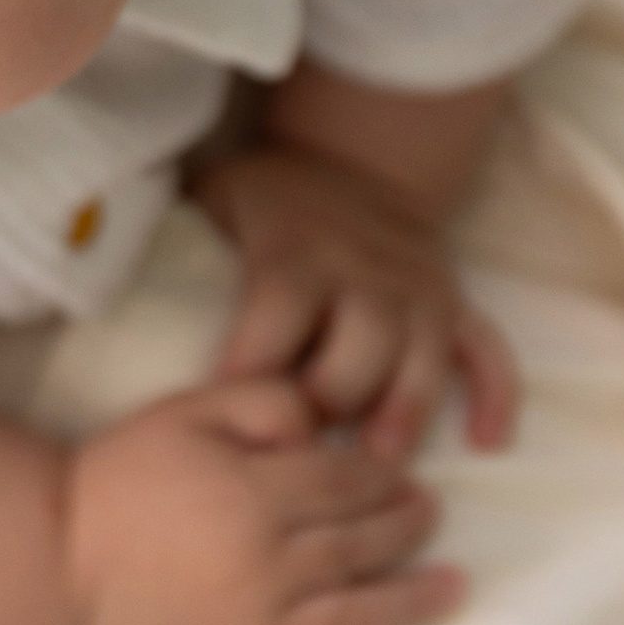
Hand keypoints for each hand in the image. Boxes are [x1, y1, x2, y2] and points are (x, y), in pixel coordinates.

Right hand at [62, 375, 461, 624]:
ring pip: (356, 613)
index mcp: (255, 496)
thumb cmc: (124, 472)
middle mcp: (266, 565)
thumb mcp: (190, 410)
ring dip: (412, 599)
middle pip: (362, 545)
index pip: (349, 485)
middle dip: (407, 527)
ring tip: (452, 586)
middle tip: (432, 514)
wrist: (59, 554)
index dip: (386, 477)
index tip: (406, 473)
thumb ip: (265, 402)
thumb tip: (325, 427)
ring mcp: (256, 621)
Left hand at [197, 144, 517, 464]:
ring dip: (407, 408)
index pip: (278, 306)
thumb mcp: (219, 199)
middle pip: (360, 341)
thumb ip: (187, 243)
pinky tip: (489, 442)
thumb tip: (127, 294)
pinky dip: (497, 394)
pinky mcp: (454, 302)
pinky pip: (488, 348)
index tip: (228, 409)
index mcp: (298, 250)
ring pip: (423, 352)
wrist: (355, 160)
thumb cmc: (270, 201)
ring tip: (383, 464)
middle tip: (305, 450)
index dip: (252, 360)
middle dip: (334, 398)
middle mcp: (365, 270)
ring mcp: (417, 288)